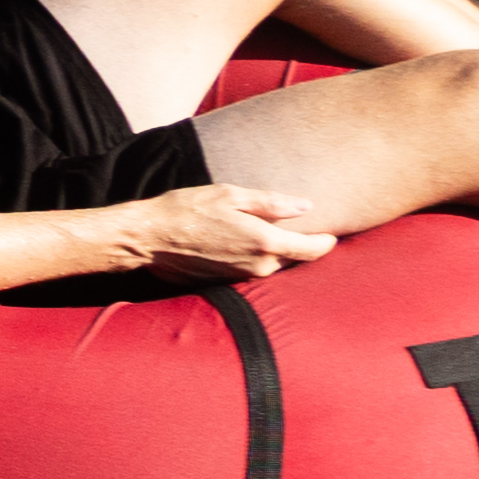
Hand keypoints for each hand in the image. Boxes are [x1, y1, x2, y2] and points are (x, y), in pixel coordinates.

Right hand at [121, 180, 326, 274]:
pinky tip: (239, 243)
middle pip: (294, 259)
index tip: (331, 233)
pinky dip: (253, 258)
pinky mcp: (226, 282)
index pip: (314, 249)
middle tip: (299, 228)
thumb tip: (306, 206)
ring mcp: (242, 277)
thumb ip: (272, 203)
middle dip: (300, 245)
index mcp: (266, 242)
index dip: (327, 241)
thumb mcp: (230, 195)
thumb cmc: (186, 210)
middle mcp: (259, 266)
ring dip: (275, 252)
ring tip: (266, 234)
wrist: (147, 238)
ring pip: (272, 265)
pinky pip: (252, 270)